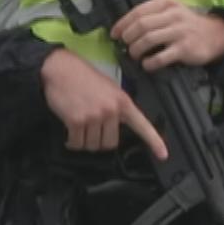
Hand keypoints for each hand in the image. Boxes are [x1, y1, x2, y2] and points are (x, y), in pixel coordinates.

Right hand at [40, 48, 168, 159]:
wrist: (61, 69)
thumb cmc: (83, 77)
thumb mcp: (109, 88)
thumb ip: (118, 106)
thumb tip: (120, 124)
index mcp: (123, 101)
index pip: (142, 125)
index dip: (154, 142)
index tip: (163, 155)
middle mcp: (111, 110)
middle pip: (110, 144)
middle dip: (99, 140)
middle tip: (91, 128)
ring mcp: (94, 116)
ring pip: (92, 146)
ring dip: (84, 141)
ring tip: (80, 125)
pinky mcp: (77, 121)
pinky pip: (77, 143)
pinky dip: (72, 142)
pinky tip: (70, 132)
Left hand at [111, 0, 223, 71]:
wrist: (214, 36)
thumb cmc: (186, 21)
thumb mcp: (171, 3)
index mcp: (166, 3)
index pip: (138, 11)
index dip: (123, 24)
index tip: (115, 34)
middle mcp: (173, 15)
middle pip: (142, 25)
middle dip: (128, 37)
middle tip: (125, 45)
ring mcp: (180, 32)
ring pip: (149, 40)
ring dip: (136, 50)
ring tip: (134, 54)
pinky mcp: (185, 49)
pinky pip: (161, 57)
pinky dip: (150, 63)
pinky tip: (147, 64)